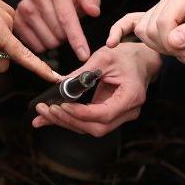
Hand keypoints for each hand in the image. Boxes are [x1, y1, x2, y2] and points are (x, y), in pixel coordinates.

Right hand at [14, 0, 101, 60]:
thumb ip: (92, 2)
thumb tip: (94, 11)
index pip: (67, 17)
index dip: (76, 39)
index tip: (84, 55)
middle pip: (57, 32)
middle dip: (67, 38)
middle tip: (66, 29)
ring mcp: (24, 7)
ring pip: (47, 41)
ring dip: (56, 42)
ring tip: (55, 30)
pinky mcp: (16, 20)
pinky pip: (34, 46)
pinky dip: (44, 45)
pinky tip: (45, 34)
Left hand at [31, 43, 160, 136]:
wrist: (142, 60)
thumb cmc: (126, 56)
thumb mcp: (104, 57)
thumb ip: (83, 72)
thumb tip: (60, 84)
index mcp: (130, 96)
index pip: (104, 114)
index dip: (81, 113)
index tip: (62, 106)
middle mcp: (128, 112)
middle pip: (97, 127)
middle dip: (69, 121)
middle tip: (47, 111)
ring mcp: (121, 116)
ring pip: (92, 128)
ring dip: (66, 122)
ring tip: (43, 115)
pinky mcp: (111, 115)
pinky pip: (90, 122)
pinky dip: (71, 120)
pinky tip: (52, 118)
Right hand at [104, 0, 184, 63]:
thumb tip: (173, 40)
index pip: (164, 21)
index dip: (172, 42)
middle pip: (151, 27)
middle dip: (168, 47)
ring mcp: (160, 5)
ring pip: (143, 31)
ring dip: (160, 47)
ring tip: (184, 50)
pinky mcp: (154, 15)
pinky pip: (131, 21)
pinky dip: (120, 31)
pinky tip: (112, 43)